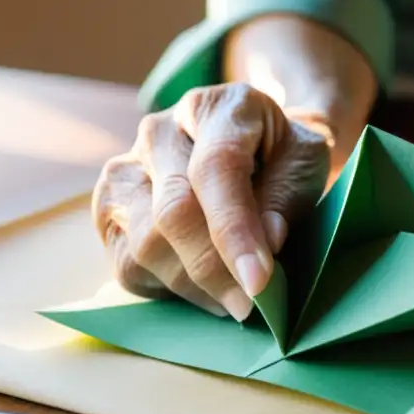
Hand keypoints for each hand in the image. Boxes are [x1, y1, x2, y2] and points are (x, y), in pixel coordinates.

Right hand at [93, 83, 331, 319]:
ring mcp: (125, 168)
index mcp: (216, 108)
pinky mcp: (108, 209)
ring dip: (193, 285)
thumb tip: (266, 242)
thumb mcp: (305, 162)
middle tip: (251, 305)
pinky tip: (204, 290)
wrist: (254, 146)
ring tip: (234, 299)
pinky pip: (126, 264)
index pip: (216, 168)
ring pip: (144, 243)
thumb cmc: (284, 155)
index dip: (235, 228)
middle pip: (174, 211)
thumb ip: (287, 196)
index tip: (259, 280)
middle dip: (215, 269)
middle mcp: (159, 131)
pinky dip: (168, 289)